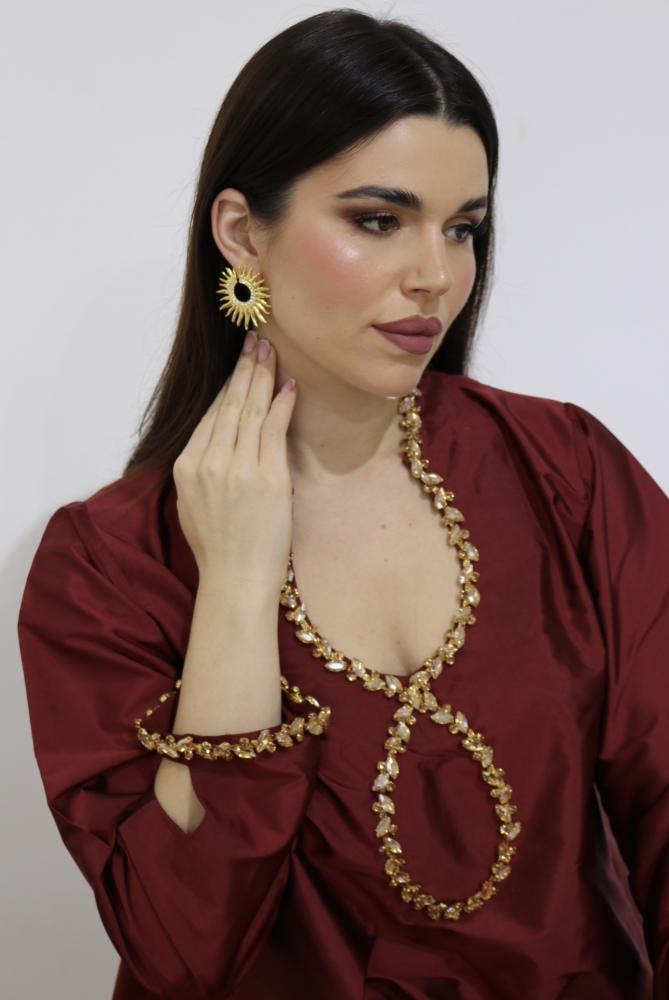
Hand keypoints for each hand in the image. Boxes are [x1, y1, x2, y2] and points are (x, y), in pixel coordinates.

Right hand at [172, 333, 297, 596]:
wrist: (235, 581)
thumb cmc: (219, 550)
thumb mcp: (194, 506)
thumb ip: (201, 471)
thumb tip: (213, 445)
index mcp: (187, 467)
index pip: (211, 416)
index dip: (227, 386)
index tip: (238, 364)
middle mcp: (208, 462)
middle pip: (229, 405)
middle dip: (245, 369)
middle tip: (257, 340)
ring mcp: (237, 468)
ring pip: (249, 411)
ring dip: (263, 377)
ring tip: (272, 351)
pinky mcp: (266, 478)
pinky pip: (273, 430)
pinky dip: (281, 405)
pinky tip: (289, 387)